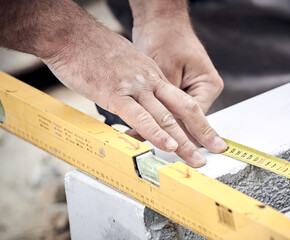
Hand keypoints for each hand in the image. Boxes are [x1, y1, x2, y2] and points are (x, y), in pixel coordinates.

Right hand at [40, 8, 226, 166]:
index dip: (197, 120)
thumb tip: (138, 98)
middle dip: (200, 133)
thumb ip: (136, 81)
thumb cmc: (94, 49)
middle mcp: (149, 80)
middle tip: (213, 151)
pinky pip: (139, 116)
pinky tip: (167, 145)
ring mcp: (134, 87)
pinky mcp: (115, 93)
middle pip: (182, 110)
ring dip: (182, 141)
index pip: (181, 101)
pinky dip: (155, 132)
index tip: (207, 135)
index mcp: (153, 74)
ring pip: (165, 116)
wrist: (72, 34)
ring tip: (195, 159)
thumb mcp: (126, 61)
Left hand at [130, 3, 223, 145]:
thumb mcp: (166, 71)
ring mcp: (190, 90)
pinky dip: (155, 116)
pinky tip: (141, 126)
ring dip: (160, 128)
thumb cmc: (165, 37)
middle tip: (156, 154)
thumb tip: (159, 129)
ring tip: (144, 141)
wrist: (160, 19)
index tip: (163, 148)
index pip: (193, 121)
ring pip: (175, 118)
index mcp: (208, 86)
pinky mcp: (177, 88)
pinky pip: (168, 108)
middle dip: (170, 137)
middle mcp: (202, 91)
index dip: (176, 136)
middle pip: (186, 123)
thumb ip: (165, 102)